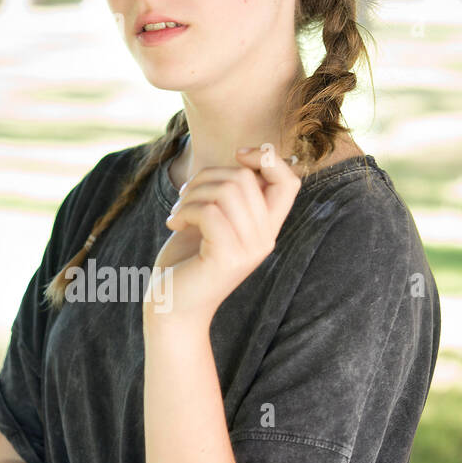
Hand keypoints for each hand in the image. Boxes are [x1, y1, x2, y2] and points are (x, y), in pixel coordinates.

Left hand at [144, 143, 301, 325]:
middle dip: (207, 177)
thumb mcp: (214, 219)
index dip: (268, 159)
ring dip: (191, 194)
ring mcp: (248, 250)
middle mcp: (264, 239)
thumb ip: (231, 194)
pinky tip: (173, 223)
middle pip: (246, 179)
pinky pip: (210, 211)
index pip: (289, 182)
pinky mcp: (227, 258)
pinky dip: (185, 210)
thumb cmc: (188, 259)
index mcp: (265, 228)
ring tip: (177, 212)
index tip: (238, 157)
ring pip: (226, 191)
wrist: (171, 306)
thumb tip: (244, 156)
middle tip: (185, 197)